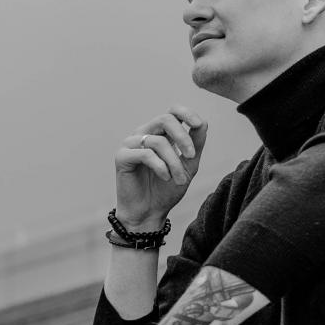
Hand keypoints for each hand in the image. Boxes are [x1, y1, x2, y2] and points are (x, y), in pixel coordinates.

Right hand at [115, 107, 206, 232]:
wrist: (149, 213)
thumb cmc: (166, 190)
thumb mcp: (188, 166)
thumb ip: (195, 144)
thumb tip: (202, 122)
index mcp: (160, 133)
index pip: (172, 111)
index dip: (186, 113)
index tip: (198, 125)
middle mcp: (144, 134)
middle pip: (165, 120)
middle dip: (183, 138)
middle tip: (190, 157)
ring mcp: (131, 144)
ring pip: (158, 141)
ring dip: (173, 162)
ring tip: (179, 179)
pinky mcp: (122, 156)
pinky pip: (145, 154)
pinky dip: (160, 166)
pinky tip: (165, 177)